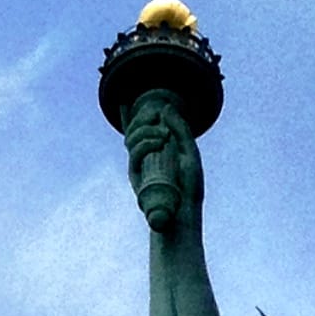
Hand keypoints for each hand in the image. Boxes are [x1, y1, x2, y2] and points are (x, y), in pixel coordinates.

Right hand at [125, 93, 200, 235]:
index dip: (128, 116)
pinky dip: (146, 143)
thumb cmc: (190, 188)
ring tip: (164, 135)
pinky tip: (159, 141)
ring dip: (146, 131)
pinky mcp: (136, 177)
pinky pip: (135, 154)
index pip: (140, 130)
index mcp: (156, 151)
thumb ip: (180, 129)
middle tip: (156, 115)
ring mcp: (139, 167)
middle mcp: (145, 158)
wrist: (185, 215)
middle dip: (142, 118)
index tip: (123, 100)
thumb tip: (166, 108)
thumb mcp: (190, 153)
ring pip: (131, 139)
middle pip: (133, 130)